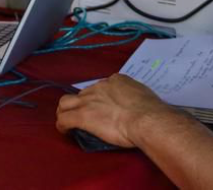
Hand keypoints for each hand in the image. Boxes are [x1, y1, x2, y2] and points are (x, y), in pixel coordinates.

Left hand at [56, 74, 174, 147]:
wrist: (145, 119)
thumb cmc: (150, 110)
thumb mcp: (143, 95)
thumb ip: (133, 97)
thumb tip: (134, 104)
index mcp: (115, 80)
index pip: (99, 87)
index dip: (98, 98)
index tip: (102, 107)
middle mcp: (99, 87)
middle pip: (81, 94)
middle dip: (80, 104)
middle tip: (86, 116)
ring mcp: (89, 101)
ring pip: (65, 103)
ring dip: (65, 112)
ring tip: (69, 122)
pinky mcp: (82, 116)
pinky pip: (64, 119)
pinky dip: (63, 125)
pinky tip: (66, 132)